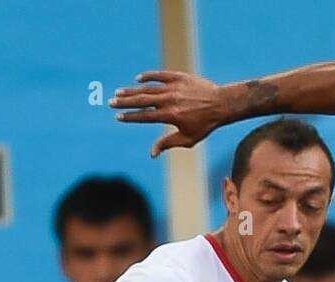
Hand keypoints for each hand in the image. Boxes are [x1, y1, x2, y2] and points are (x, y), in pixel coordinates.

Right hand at [111, 71, 227, 155]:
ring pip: (148, 88)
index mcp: (170, 116)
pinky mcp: (179, 77)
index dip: (130, 117)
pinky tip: (138, 79)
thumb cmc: (206, 125)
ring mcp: (174, 87)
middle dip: (125, 102)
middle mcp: (169, 100)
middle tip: (111, 102)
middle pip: (142, 101)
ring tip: (119, 92)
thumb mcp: (189, 138)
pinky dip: (149, 76)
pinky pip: (160, 75)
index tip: (118, 117)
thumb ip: (168, 143)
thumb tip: (151, 154)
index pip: (145, 116)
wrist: (222, 104)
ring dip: (132, 90)